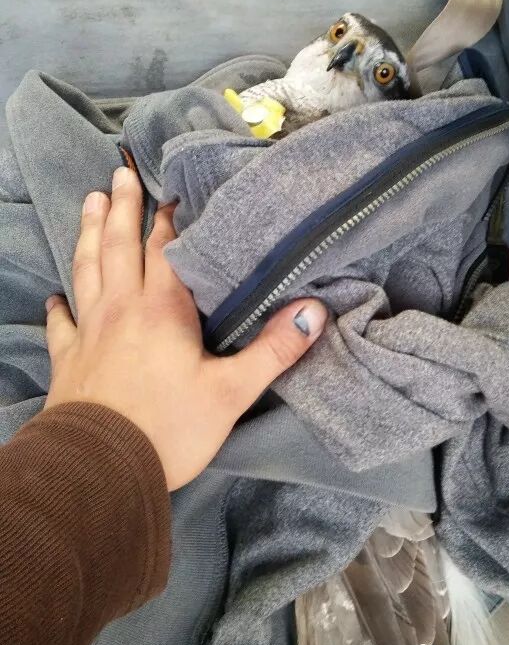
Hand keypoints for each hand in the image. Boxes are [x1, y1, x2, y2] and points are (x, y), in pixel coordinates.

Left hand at [44, 167, 326, 489]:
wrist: (100, 469)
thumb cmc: (169, 428)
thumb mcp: (232, 391)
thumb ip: (274, 349)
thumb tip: (316, 312)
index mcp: (162, 310)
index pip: (165, 252)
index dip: (169, 222)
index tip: (172, 193)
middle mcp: (121, 309)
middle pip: (120, 247)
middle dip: (122, 209)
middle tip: (120, 174)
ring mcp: (89, 332)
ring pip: (87, 269)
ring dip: (89, 234)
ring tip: (89, 202)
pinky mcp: (69, 360)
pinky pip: (62, 323)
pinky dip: (60, 306)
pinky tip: (56, 297)